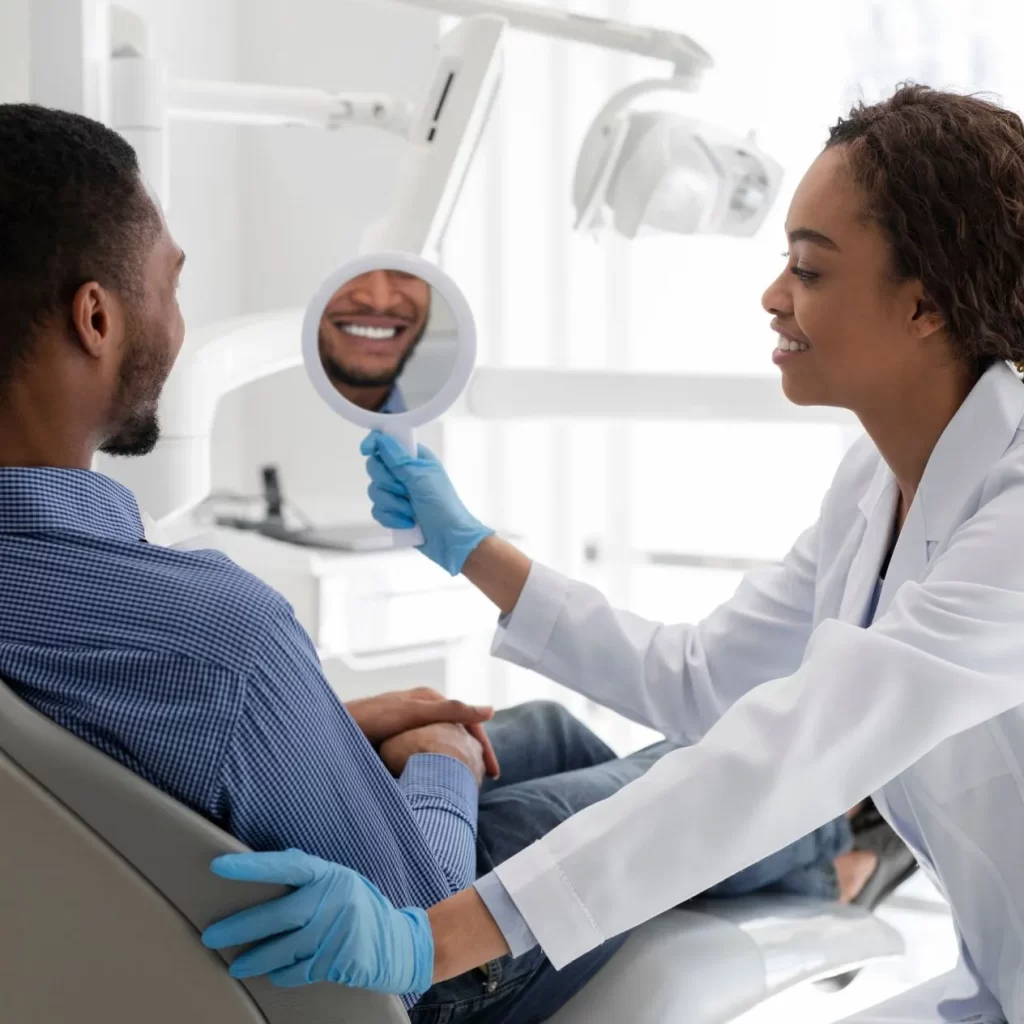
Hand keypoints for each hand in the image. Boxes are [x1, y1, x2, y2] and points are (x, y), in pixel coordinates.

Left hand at [202, 850, 432, 994]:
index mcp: (329, 874)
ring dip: (255, 959)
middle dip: (240, 926)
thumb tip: (270, 869)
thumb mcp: (339, 882)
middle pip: (279, 914)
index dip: (253, 866)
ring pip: (285, 948)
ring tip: (235, 965)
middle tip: (211, 935)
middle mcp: (334, 900)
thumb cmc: (358, 906)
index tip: (219, 865)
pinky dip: (282, 974)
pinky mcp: (338, 961)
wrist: (398, 942)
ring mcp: (337, 932)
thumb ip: (309, 877)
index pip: (286, 866)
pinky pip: (299, 970)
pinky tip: (272, 974)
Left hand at [346, 686, 499, 778]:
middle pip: (456, 733)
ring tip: (464, 785)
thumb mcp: (414, 713)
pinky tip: (437, 781)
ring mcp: (409, 725)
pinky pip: (424, 752)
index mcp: (429, 699)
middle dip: (472, 755)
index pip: (467, 721)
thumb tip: (489, 710)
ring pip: (442, 744)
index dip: (483, 747)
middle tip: (483, 783)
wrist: (329, 730)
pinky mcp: (396, 739)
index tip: (493, 774)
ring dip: (455, 761)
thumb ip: (450, 711)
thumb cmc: (370, 719)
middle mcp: (421, 709)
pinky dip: (436, 765)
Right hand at [360, 431, 494, 575]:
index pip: (388, 442)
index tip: (366, 451)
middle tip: (405, 491)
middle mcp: (405, 473)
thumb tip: (382, 439)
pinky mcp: (394, 512)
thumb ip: (399, 460)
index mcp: (415, 458)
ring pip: (374, 491)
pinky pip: (377, 510)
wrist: (450, 541)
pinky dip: (391, 518)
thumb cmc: (444, 507)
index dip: (375, 443)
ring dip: (393, 504)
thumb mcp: (421, 479)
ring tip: (411, 511)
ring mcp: (399, 493)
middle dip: (388, 484)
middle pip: (375, 467)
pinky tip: (407, 523)